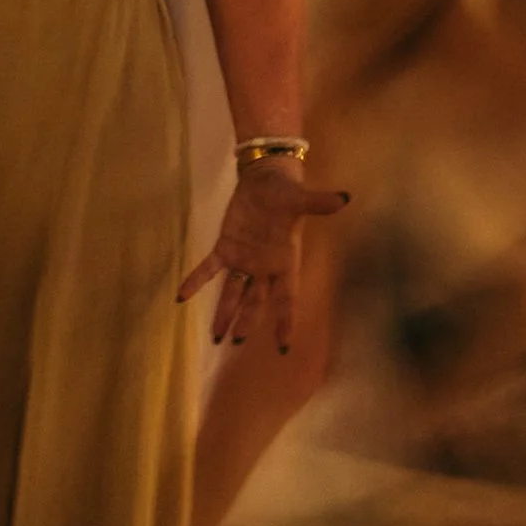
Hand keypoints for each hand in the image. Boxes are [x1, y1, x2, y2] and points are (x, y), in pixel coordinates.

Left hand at [178, 161, 350, 353]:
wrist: (266, 180)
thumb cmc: (286, 193)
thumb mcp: (301, 199)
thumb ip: (318, 203)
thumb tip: (344, 198)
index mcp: (286, 261)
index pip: (287, 297)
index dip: (285, 320)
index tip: (283, 345)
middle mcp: (264, 267)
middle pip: (255, 301)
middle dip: (246, 321)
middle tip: (236, 342)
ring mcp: (243, 260)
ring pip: (232, 292)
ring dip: (224, 313)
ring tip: (216, 337)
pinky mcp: (225, 248)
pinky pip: (208, 268)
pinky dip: (195, 281)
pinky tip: (181, 296)